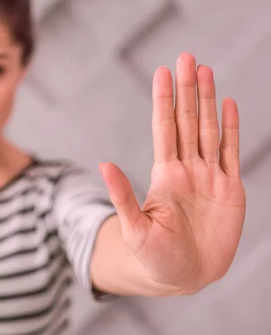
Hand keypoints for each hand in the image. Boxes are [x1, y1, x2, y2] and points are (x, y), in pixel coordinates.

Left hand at [99, 52, 245, 292]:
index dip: (164, 100)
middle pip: (187, 120)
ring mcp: (208, 177)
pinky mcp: (229, 190)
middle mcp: (186, 169)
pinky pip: (230, 152)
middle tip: (186, 56)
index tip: (162, 71)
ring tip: (205, 70)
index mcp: (164, 175)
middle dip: (187, 89)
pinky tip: (229, 105)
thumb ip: (123, 196)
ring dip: (208, 100)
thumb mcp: (135, 228)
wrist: (182, 277)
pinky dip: (231, 128)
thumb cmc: (153, 257)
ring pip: (208, 129)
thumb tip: (103, 164)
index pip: (164, 128)